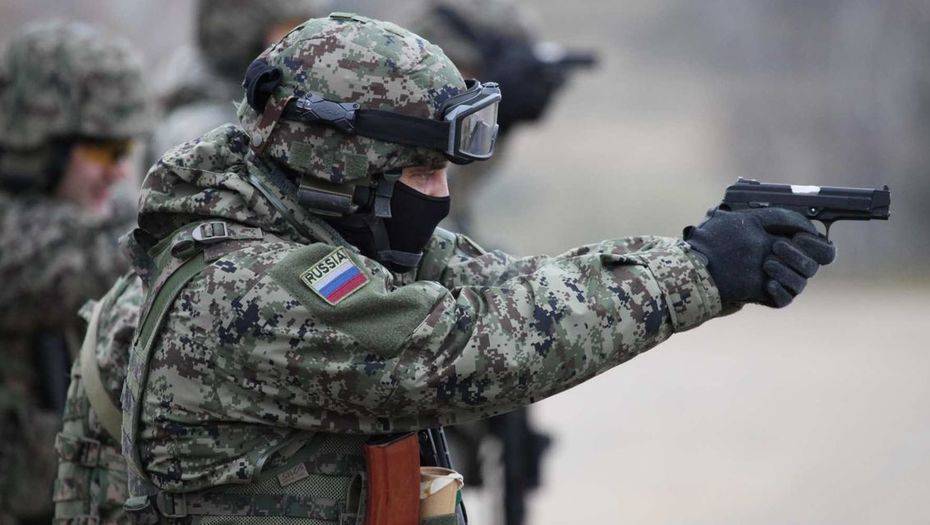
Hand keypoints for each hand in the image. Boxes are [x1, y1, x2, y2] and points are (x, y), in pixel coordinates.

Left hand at [683, 208, 835, 307]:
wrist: (704, 260)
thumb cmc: (727, 237)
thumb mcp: (753, 219)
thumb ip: (783, 217)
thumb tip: (809, 225)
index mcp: (793, 245)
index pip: (823, 250)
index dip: (819, 245)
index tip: (800, 237)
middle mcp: (791, 265)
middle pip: (814, 266)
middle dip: (798, 255)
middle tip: (776, 246)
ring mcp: (782, 282)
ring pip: (801, 283)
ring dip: (787, 271)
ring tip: (766, 263)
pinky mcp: (771, 297)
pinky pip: (785, 299)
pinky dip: (779, 290)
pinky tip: (767, 282)